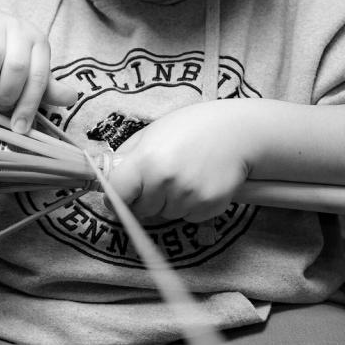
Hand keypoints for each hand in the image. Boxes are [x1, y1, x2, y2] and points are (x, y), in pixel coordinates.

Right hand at [0, 6, 76, 131]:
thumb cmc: (8, 54)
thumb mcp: (30, 70)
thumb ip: (47, 88)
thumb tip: (71, 98)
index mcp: (39, 43)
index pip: (39, 77)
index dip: (29, 105)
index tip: (19, 127)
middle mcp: (20, 30)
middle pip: (17, 67)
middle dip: (7, 95)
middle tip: (1, 105)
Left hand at [104, 103, 251, 222]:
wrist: (238, 132)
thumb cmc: (191, 127)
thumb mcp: (152, 133)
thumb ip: (127, 157)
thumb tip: (107, 179)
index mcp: (146, 160)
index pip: (116, 194)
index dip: (115, 197)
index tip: (119, 195)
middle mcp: (165, 181)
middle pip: (140, 209)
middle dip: (145, 199)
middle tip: (162, 176)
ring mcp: (188, 196)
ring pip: (165, 214)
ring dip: (169, 202)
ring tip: (185, 174)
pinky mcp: (208, 207)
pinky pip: (187, 217)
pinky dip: (190, 206)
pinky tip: (200, 182)